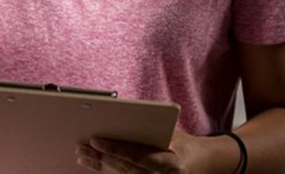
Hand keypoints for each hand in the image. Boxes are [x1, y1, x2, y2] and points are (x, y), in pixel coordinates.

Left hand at [75, 130, 206, 172]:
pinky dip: (107, 172)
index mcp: (172, 165)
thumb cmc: (183, 144)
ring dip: (99, 167)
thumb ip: (149, 129)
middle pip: (125, 170)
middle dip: (101, 159)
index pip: (138, 157)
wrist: (203, 164)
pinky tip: (93, 164)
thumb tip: (118, 116)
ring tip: (81, 156)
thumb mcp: (172, 133)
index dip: (115, 149)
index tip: (95, 140)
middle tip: (80, 148)